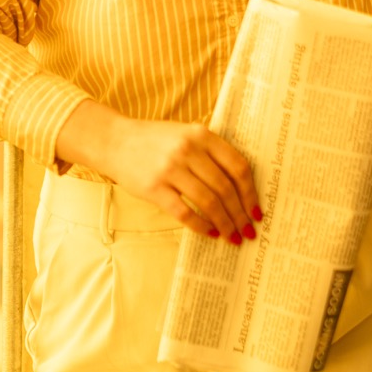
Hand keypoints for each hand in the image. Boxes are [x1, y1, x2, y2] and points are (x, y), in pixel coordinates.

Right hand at [55, 100, 261, 242]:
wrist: (115, 140)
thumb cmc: (155, 140)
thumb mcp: (186, 134)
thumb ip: (211, 152)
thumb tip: (240, 188)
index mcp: (202, 135)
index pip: (237, 166)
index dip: (251, 192)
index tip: (256, 211)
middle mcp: (188, 150)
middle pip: (225, 188)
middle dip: (240, 214)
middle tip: (248, 231)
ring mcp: (171, 169)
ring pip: (208, 202)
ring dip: (224, 223)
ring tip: (231, 236)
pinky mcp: (154, 188)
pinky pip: (184, 212)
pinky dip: (200, 225)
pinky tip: (209, 233)